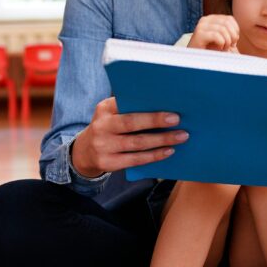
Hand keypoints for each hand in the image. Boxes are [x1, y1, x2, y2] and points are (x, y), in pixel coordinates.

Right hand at [72, 97, 188, 177]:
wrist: (85, 152)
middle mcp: (101, 126)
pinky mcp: (107, 163)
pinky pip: (135, 159)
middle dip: (156, 121)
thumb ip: (130, 109)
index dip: (147, 105)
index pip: (125, 103)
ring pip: (137, 143)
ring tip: (180, 137)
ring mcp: (103, 146)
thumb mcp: (112, 115)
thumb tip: (164, 105)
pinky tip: (168, 151)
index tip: (167, 105)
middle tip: (177, 119)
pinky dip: (154, 155)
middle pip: (131, 123)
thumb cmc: (109, 128)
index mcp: (104, 108)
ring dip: (161, 140)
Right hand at [189, 15, 238, 51]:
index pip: (230, 19)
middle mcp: (205, 20)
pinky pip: (217, 35)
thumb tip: (243, 29)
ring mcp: (201, 26)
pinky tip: (218, 49)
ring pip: (223, 29)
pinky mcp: (199, 34)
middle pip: (227, 23)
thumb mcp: (222, 40)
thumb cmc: (211, 52)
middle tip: (230, 47)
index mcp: (212, 19)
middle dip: (232, 36)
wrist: (196, 61)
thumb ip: (229, 32)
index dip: (235, 31)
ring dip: (227, 42)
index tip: (232, 42)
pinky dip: (221, 44)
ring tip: (224, 49)